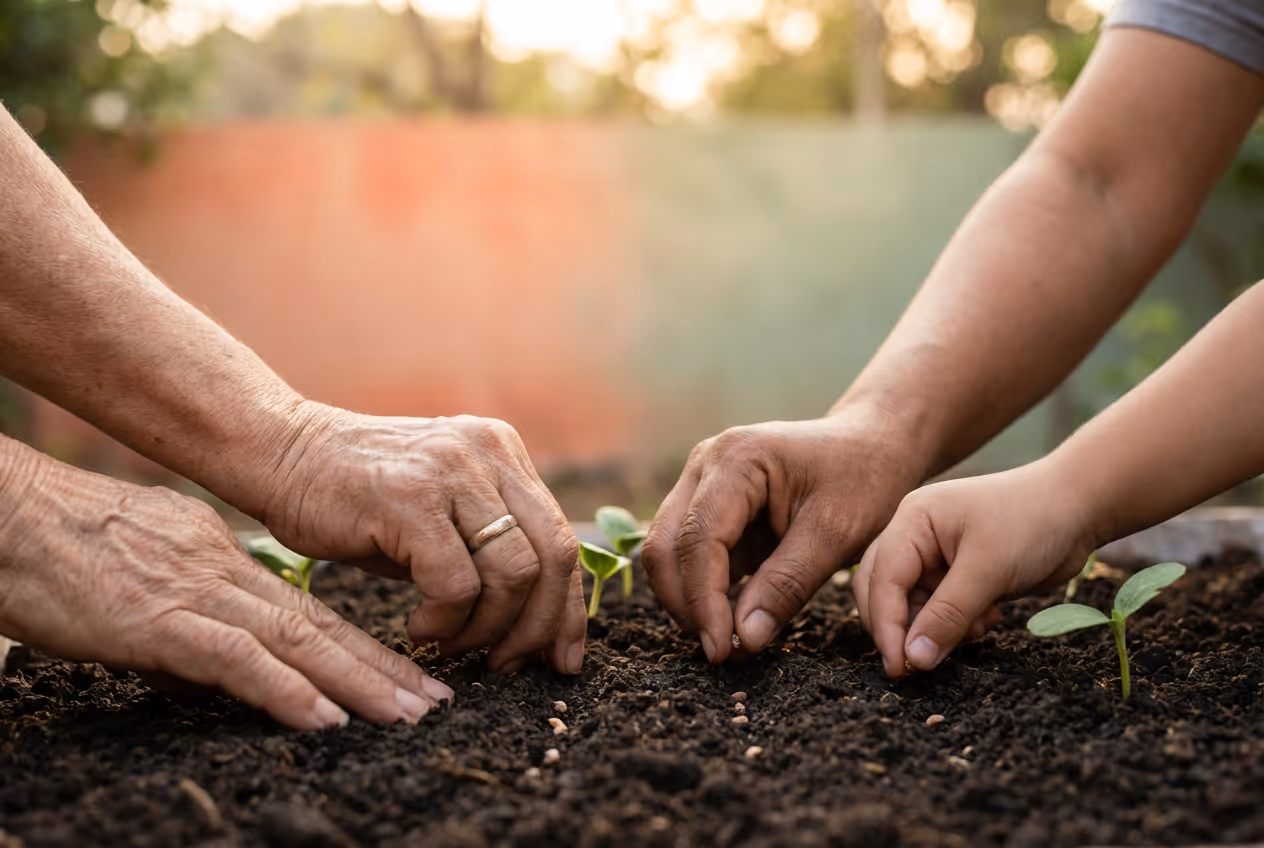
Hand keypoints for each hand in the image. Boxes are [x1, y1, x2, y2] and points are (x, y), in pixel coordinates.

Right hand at [0, 447, 450, 730]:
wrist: (8, 513)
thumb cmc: (63, 546)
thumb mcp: (144, 574)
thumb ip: (187, 619)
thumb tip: (213, 676)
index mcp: (223, 561)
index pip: (309, 611)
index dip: (363, 647)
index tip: (407, 676)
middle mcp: (223, 574)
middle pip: (320, 627)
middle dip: (381, 669)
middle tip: (433, 702)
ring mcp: (194, 594)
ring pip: (296, 641)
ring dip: (356, 683)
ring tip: (405, 714)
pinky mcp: (156, 619)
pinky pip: (235, 659)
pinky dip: (285, 690)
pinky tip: (324, 718)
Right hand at [261, 407, 585, 674]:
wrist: (278, 455)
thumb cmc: (358, 500)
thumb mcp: (441, 514)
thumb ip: (490, 549)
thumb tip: (540, 623)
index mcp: (503, 452)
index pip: (561, 539)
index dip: (568, 608)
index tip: (564, 659)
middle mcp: (488, 452)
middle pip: (553, 556)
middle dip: (539, 626)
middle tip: (506, 665)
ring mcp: (452, 469)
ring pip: (514, 574)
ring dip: (487, 629)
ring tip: (450, 645)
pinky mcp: (411, 498)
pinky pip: (457, 584)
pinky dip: (445, 622)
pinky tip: (417, 629)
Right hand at [641, 409, 923, 662]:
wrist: (873, 446)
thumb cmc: (864, 480)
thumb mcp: (837, 535)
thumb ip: (787, 585)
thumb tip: (742, 639)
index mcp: (738, 459)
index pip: (698, 538)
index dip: (703, 600)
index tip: (722, 648)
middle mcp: (706, 463)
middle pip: (665, 545)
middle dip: (686, 604)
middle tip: (721, 652)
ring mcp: (701, 481)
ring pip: (666, 551)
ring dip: (688, 600)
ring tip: (726, 641)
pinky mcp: (708, 503)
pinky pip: (687, 553)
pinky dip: (700, 589)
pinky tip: (729, 619)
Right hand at [854, 460, 1094, 676]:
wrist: (1079, 507)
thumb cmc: (1032, 521)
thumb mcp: (989, 569)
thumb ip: (948, 615)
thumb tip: (914, 659)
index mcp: (912, 520)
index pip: (881, 579)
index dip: (886, 625)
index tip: (899, 667)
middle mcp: (914, 534)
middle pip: (884, 590)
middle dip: (903, 628)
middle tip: (920, 665)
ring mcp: (935, 553)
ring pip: (914, 604)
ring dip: (937, 627)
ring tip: (977, 629)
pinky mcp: (957, 571)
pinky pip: (940, 607)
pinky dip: (957, 623)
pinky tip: (988, 620)